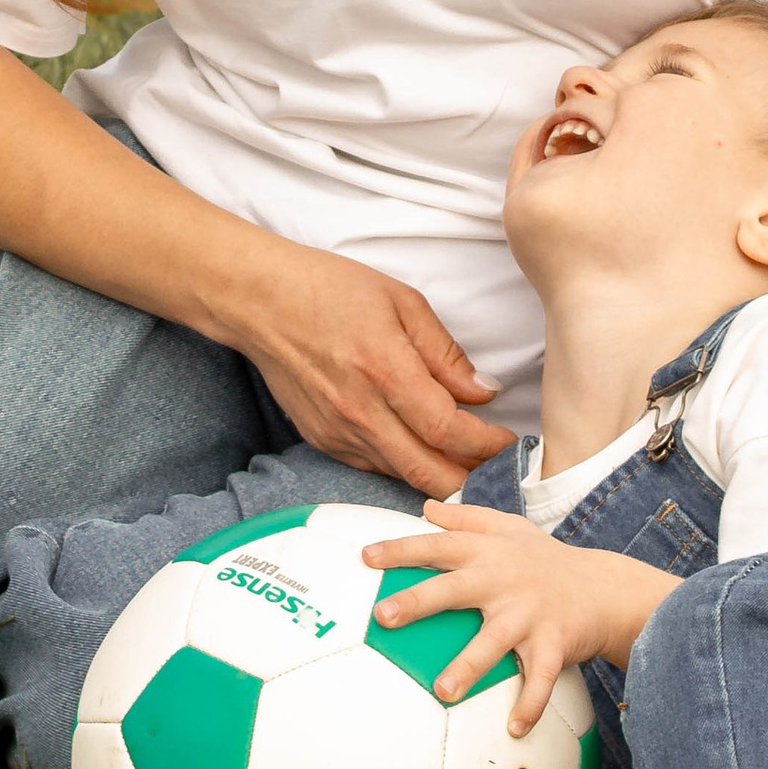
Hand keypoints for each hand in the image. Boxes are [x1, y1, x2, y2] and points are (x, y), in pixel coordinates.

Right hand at [227, 246, 512, 495]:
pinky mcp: (323, 440)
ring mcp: (338, 432)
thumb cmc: (328, 289)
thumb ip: (445, 353)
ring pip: (404, 476)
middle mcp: (361, 412)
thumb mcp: (401, 302)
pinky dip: (406, 464)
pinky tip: (422, 448)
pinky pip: (375, 466)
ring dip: (442, 475)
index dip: (487, 444)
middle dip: (473, 478)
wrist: (259, 301)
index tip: (508, 441)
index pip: (449, 430)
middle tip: (497, 466)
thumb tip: (482, 392)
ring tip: (469, 460)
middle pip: (430, 472)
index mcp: (386, 371)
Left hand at [363, 499, 672, 731]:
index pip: (438, 546)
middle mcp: (504, 582)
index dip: (401, 549)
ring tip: (443, 692)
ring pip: (495, 642)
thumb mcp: (509, 529)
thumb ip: (467, 519)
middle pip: (455, 590)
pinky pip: (540, 679)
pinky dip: (530, 704)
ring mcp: (529, 615)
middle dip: (420, 601)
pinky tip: (514, 728)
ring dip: (469, 666)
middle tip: (385, 615)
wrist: (604, 588)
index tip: (366, 556)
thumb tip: (426, 507)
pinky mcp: (553, 644)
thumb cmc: (546, 559)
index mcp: (488, 554)